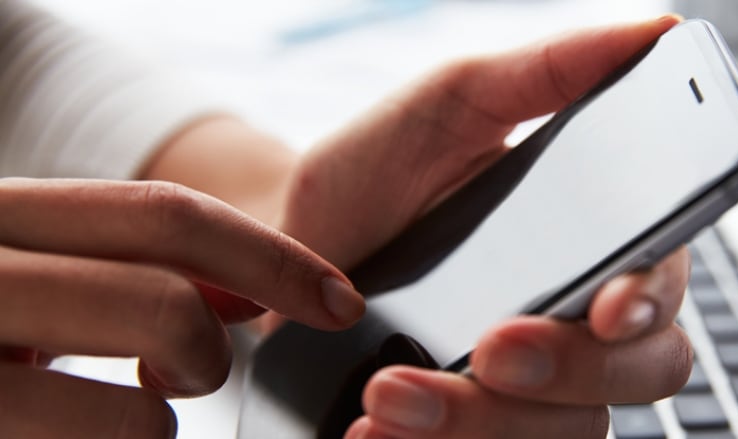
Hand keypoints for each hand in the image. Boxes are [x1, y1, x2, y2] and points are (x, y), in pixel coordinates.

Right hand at [0, 178, 363, 437]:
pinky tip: (87, 432)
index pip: (166, 217)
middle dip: (210, 351)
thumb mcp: (37, 275)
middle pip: (163, 304)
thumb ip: (129, 270)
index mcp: (1, 218)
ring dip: (160, 426)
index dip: (272, 257)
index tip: (340, 298)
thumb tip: (241, 294)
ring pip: (139, 417)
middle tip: (194, 373)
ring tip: (124, 414)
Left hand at [271, 15, 688, 437]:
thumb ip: (546, 73)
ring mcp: (523, 385)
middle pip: (628, 376)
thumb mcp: (450, 103)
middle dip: (564, 371)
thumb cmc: (376, 169)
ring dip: (478, 423)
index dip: (648, 305)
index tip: (607, 307)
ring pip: (556, 430)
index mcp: (586, 242)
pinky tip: (375, 431)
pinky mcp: (471, 423)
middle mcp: (568, 321)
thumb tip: (655, 34)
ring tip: (388, 394)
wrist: (295, 243)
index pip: (657, 286)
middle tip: (487, 350)